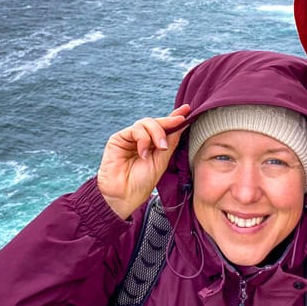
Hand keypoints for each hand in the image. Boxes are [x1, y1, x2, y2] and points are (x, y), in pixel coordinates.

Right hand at [97, 104, 190, 218]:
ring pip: (146, 122)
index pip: (165, 127)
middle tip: (179, 125)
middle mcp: (142, 139)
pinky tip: (143, 153)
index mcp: (154, 145)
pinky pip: (135, 129)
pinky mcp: (118, 138)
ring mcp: (130, 138)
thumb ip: (170, 143)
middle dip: (168, 123)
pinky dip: (143, 139)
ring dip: (156, 133)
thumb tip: (181, 125)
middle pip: (157, 122)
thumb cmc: (142, 182)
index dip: (175, 117)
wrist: (124, 195)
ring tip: (160, 148)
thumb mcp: (161, 161)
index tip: (188, 110)